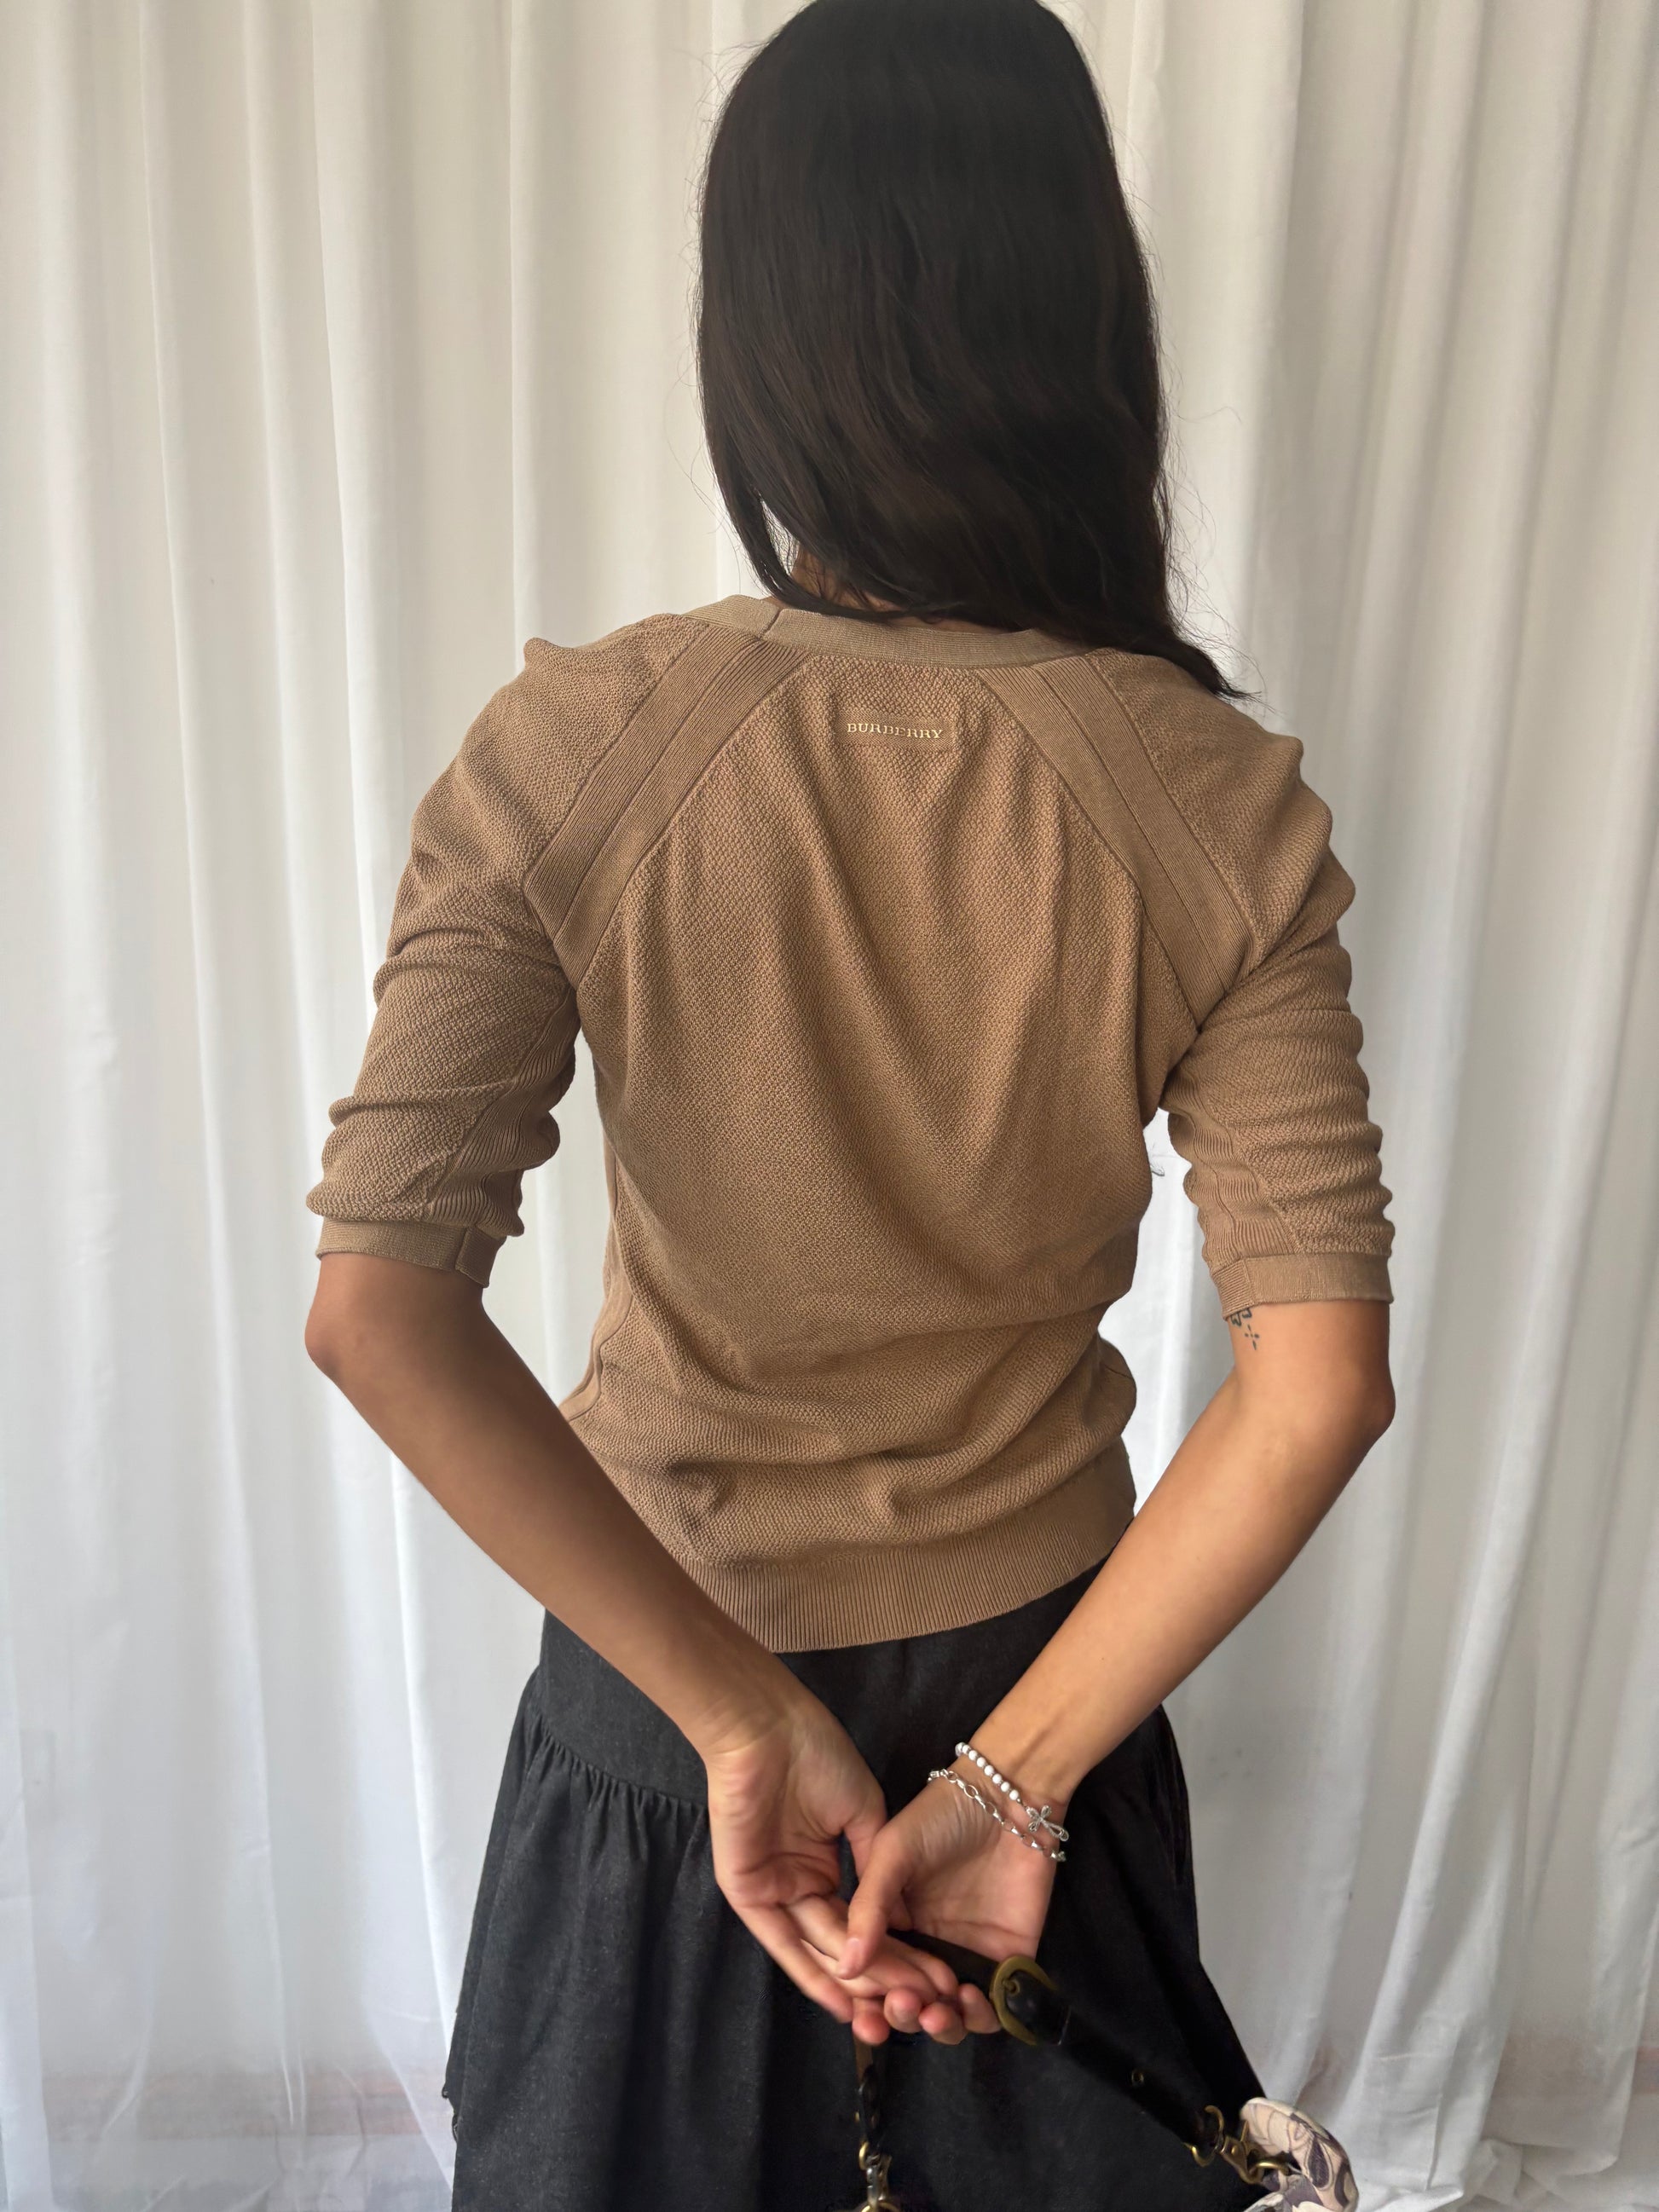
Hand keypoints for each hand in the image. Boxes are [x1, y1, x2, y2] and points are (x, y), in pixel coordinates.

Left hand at [702, 1689, 979, 2043]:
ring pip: (819, 1950)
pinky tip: (841, 2003)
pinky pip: (783, 1945)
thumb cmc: (819, 1757)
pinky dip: (811, 1976)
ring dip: (856, 1983)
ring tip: (894, 2014)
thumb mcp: (866, 1815)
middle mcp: (799, 1885)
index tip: (935, 1978)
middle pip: (843, 1944)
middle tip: (923, 2008)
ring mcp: (773, 1891)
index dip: (896, 1951)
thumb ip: (878, 1871)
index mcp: (823, 1865)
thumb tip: (901, 1922)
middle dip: (883, 1977)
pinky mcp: (748, 1894)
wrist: (772, 1731)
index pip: (861, 1922)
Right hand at [838, 1762, 1064, 2034]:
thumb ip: (869, 1908)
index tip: (860, 2013)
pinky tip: (969, 1997)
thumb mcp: (892, 1854)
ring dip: (938, 2025)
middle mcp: (927, 1948)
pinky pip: (994, 2007)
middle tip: (902, 2006)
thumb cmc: (941, 1816)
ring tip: (935, 2010)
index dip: (864, 2001)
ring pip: (949, 2016)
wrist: (1007, 1799)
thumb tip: (844, 1966)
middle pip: (908, 2004)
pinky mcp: (1007, 1960)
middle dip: (901, 2017)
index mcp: (893, 1925)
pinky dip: (980, 2016)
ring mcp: (968, 1956)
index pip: (874, 1977)